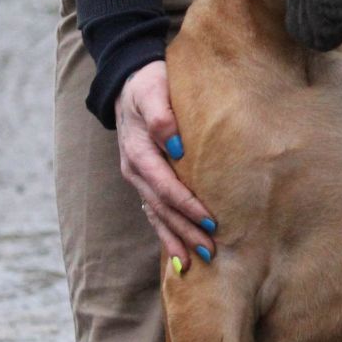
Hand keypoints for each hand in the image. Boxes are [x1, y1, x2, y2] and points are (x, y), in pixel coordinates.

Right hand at [115, 61, 215, 270]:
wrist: (130, 81)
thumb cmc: (149, 84)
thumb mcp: (153, 91)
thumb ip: (162, 115)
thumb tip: (177, 145)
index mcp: (138, 152)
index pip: (165, 186)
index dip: (187, 206)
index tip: (211, 222)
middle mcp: (135, 170)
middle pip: (162, 208)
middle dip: (185, 231)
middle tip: (211, 251)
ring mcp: (138, 178)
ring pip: (157, 215)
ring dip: (176, 239)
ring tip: (195, 261)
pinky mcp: (144, 181)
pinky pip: (154, 212)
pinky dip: (166, 234)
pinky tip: (180, 253)